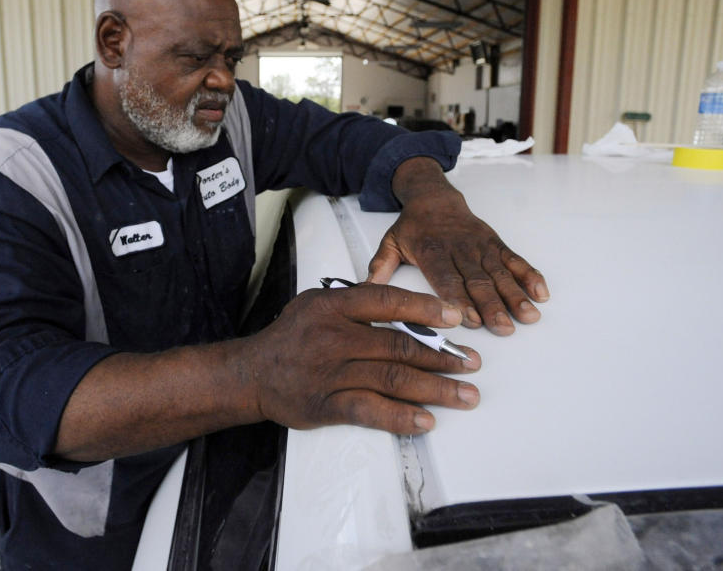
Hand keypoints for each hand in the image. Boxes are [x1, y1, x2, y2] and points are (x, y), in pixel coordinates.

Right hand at [245, 283, 481, 434]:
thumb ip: (357, 302)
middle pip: (399, 345)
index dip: (425, 308)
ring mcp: (331, 373)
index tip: (455, 316)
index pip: (387, 301)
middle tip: (472, 363)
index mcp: (334, 307)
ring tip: (465, 395)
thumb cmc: (291, 336)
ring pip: (392, 378)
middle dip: (442, 356)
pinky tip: (426, 420)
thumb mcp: (317, 303)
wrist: (251, 373)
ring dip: (435, 389)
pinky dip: (400, 417)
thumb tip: (406, 306)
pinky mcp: (326, 405)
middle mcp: (334, 337)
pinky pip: (370, 410)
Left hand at [367, 157, 548, 334]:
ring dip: (515, 295)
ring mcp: (480, 247)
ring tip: (528, 316)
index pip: (446, 277)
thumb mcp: (390, 242)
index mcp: (432, 251)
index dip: (457, 298)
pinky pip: (515, 260)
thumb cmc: (413, 226)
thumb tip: (365, 291)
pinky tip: (541, 293)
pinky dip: (530, 275)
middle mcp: (459, 249)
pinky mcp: (495, 244)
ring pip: (500, 273)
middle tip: (503, 328)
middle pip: (477, 280)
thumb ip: (380, 267)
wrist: (434, 196)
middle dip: (491, 305)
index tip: (468, 319)